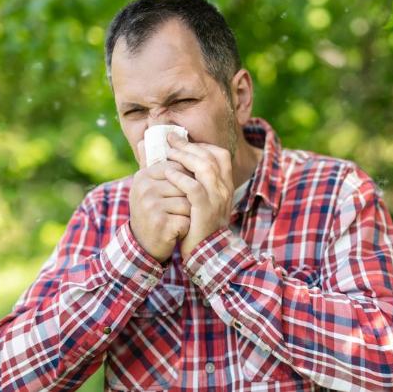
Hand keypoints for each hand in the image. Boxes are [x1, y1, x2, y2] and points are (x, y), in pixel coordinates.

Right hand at [128, 139, 191, 262]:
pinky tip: (177, 231)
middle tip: (179, 211)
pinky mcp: (160, 223)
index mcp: (143, 176)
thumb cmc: (152, 212)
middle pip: (185, 185)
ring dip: (189, 215)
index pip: (178, 169)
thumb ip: (149, 163)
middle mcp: (144, 188)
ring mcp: (151, 206)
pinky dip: (187, 228)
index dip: (187, 183)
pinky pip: (187, 219)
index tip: (181, 194)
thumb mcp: (148, 187)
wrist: (143, 245)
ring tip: (177, 220)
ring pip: (189, 202)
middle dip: (190, 199)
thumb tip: (144, 139)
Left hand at [164, 133, 233, 259]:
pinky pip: (194, 188)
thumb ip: (193, 181)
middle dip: (189, 145)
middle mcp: (224, 189)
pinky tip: (169, 173)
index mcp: (225, 185)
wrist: (207, 253)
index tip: (182, 140)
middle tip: (170, 138)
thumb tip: (176, 162)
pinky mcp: (205, 210)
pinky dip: (181, 178)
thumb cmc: (199, 224)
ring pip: (204, 168)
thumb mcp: (201, 201)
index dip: (201, 145)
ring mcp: (217, 199)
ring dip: (184, 157)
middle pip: (210, 157)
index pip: (220, 155)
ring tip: (168, 152)